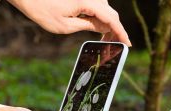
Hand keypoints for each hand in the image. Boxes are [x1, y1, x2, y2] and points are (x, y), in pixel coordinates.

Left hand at [7, 0, 130, 45]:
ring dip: (107, 24)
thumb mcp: (66, 25)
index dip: (121, 33)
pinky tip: (97, 28)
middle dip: (115, 30)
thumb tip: (105, 28)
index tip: (127, 44)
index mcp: (88, 2)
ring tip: (105, 39)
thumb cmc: (42, 9)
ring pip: (105, 10)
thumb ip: (88, 25)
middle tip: (116, 45)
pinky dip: (100, 18)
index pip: (111, 19)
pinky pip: (97, 6)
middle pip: (111, 14)